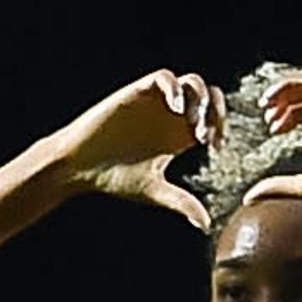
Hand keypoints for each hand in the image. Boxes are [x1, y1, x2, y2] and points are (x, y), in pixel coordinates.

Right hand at [58, 71, 221, 230]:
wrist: (80, 165)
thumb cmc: (114, 177)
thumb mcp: (154, 190)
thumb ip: (181, 203)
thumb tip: (206, 224)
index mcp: (179, 134)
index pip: (213, 119)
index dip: (221, 127)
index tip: (216, 146)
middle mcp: (171, 115)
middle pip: (209, 96)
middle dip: (215, 110)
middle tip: (205, 134)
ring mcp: (156, 102)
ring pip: (191, 82)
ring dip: (198, 98)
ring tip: (192, 121)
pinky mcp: (137, 92)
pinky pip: (164, 78)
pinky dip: (174, 88)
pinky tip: (175, 108)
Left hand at [239, 67, 301, 220]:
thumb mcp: (301, 185)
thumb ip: (276, 186)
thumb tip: (251, 197)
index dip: (287, 115)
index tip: (272, 128)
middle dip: (283, 99)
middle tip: (266, 113)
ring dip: (285, 87)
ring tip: (267, 103)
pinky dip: (289, 83)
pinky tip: (273, 97)